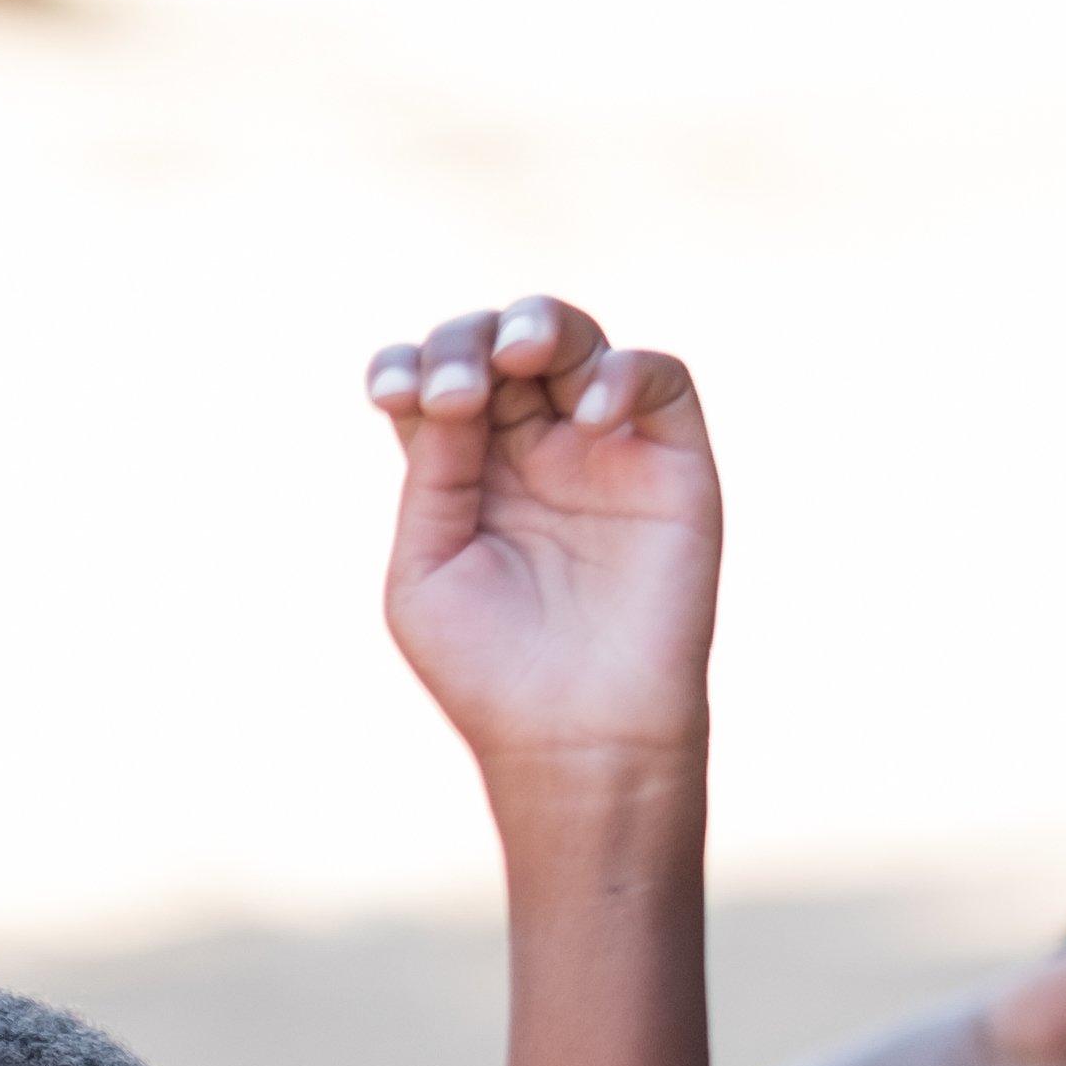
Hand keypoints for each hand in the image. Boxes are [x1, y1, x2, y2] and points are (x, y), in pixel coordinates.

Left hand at [369, 298, 718, 786]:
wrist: (577, 738)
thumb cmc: (488, 669)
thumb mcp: (428, 570)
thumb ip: (435, 478)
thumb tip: (447, 392)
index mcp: (466, 474)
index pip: (436, 382)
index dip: (411, 364)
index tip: (392, 391)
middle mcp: (534, 449)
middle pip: (499, 347)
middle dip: (468, 343)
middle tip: (454, 389)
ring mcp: (603, 449)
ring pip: (577, 343)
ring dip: (542, 326)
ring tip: (518, 354)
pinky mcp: (672, 460)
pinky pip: (659, 379)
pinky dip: (624, 375)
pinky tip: (586, 418)